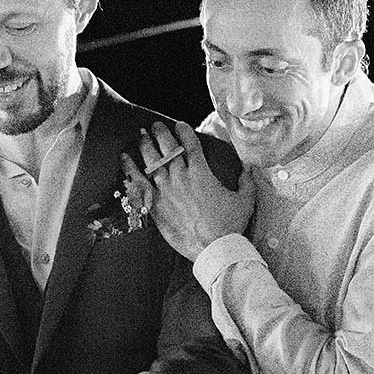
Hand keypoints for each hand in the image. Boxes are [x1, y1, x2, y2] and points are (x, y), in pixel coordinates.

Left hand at [122, 120, 254, 260]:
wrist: (213, 248)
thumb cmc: (230, 225)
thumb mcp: (245, 200)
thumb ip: (247, 181)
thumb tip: (249, 168)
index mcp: (201, 172)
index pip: (190, 143)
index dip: (184, 130)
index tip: (180, 125)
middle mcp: (180, 176)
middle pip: (167, 146)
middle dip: (161, 132)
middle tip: (156, 126)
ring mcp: (165, 189)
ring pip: (150, 159)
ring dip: (145, 144)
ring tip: (142, 135)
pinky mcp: (154, 204)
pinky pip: (138, 182)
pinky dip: (129, 168)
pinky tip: (124, 158)